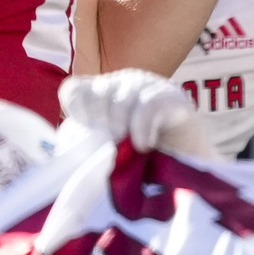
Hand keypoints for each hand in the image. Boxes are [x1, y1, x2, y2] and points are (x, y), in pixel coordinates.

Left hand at [58, 70, 213, 157]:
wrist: (187, 170)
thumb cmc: (143, 162)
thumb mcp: (109, 153)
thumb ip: (88, 148)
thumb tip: (66, 158)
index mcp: (103, 94)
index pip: (75, 89)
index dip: (77, 111)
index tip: (88, 132)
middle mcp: (123, 84)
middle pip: (98, 94)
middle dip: (102, 125)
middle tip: (112, 147)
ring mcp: (148, 87)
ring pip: (122, 99)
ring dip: (121, 129)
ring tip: (129, 150)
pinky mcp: (173, 97)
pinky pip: (149, 105)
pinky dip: (142, 127)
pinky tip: (144, 145)